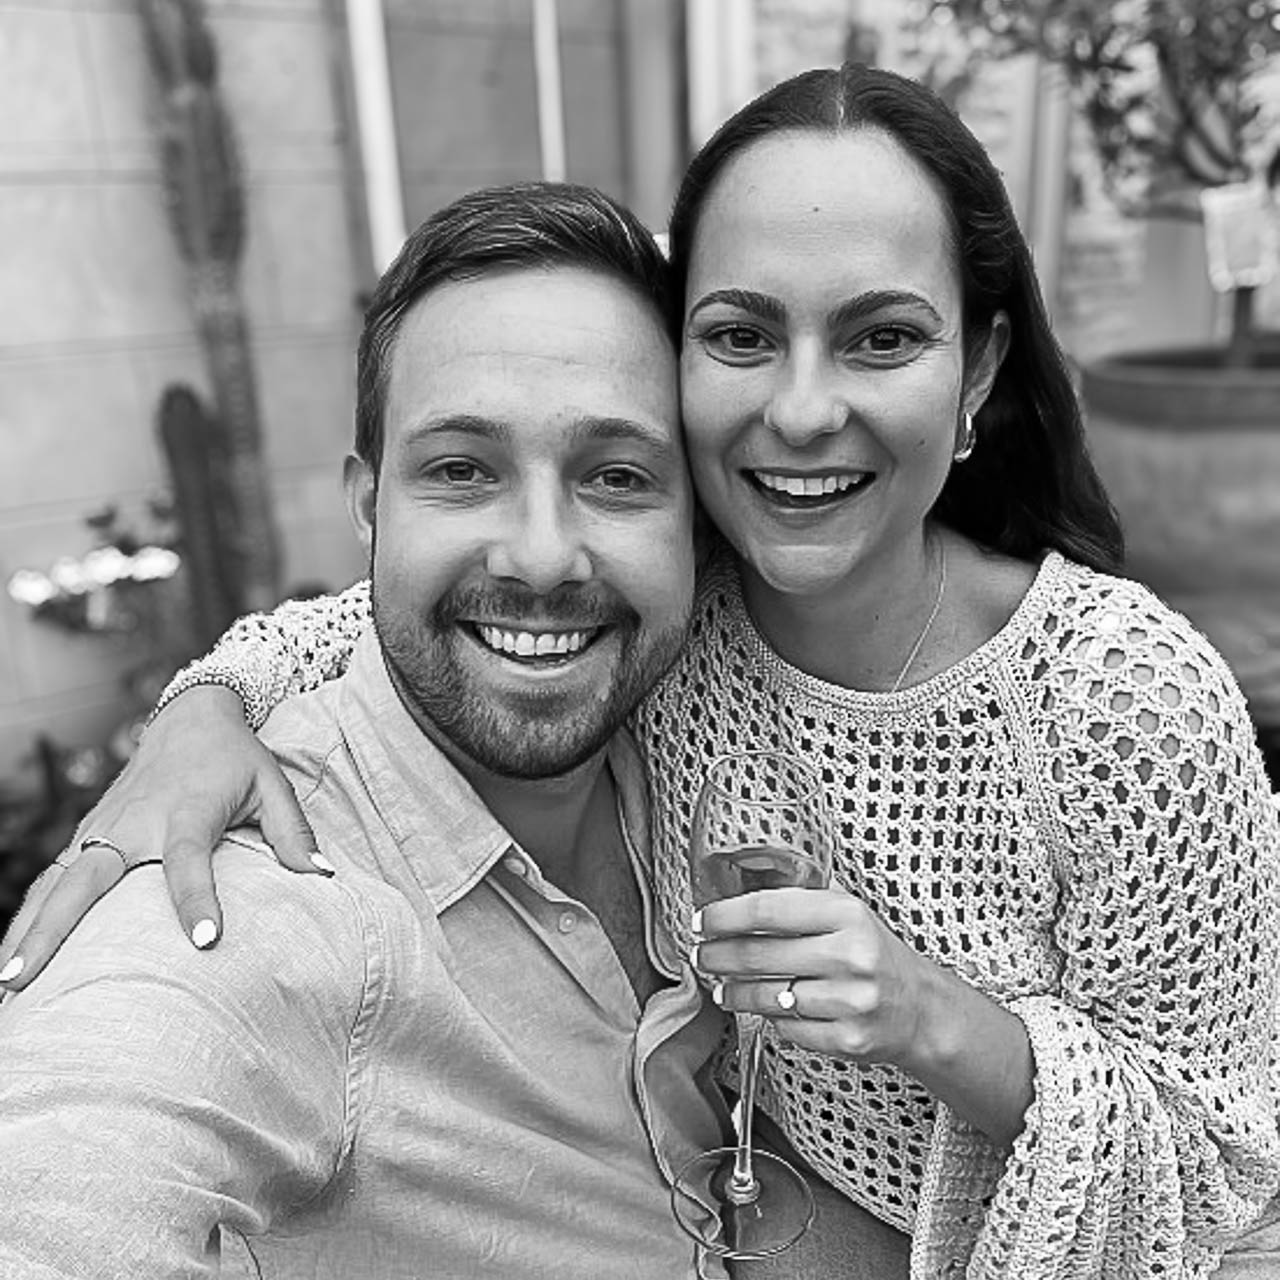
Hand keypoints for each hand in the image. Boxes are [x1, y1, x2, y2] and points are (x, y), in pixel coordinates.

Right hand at [0, 686, 330, 989]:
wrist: (192, 715)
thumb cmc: (237, 758)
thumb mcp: (273, 786)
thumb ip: (294, 835)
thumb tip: (324, 877)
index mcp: (187, 810)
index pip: (188, 859)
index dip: (196, 898)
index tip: (204, 940)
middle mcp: (136, 821)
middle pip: (89, 877)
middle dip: (55, 928)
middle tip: (26, 978)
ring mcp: (104, 828)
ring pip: (57, 882)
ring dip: (27, 930)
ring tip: (6, 985)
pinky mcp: (89, 834)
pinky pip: (52, 879)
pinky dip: (28, 915)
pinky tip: (12, 958)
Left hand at [691, 886, 1035, 1145]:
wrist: (919, 1008)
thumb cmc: (874, 953)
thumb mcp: (846, 913)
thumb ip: (800, 901)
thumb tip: (736, 895)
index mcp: (847, 914)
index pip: (769, 910)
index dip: (726, 916)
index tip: (702, 921)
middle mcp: (850, 955)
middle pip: (760, 955)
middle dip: (718, 956)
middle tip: (700, 954)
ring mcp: (850, 1000)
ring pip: (767, 996)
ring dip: (733, 992)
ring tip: (720, 986)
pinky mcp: (848, 1039)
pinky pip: (787, 1029)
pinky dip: (768, 1019)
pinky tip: (761, 1008)